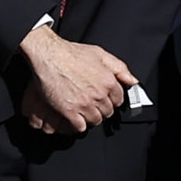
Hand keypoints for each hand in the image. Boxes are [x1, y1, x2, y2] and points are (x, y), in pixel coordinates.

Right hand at [19, 25, 134, 134]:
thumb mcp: (100, 54)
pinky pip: (80, 126)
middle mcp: (99, 94)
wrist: (49, 56)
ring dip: (90, 117)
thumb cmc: (71, 53)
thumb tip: (132, 81)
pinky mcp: (69, 110)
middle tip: (91, 105)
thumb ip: (119, 68)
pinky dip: (78, 125)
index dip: (110, 100)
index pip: (118, 100)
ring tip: (83, 111)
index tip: (103, 99)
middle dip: (101, 109)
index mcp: (108, 82)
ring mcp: (84, 104)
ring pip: (95, 120)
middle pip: (107, 112)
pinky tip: (74, 118)